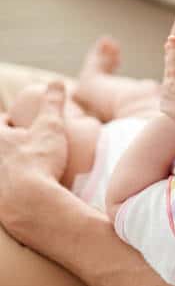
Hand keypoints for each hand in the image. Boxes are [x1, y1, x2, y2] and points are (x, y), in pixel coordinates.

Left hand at [0, 82, 67, 229]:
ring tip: (23, 170)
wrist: (30, 203)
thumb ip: (53, 102)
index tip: (21, 126)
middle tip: (24, 148)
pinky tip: (21, 192)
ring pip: (1, 167)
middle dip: (10, 146)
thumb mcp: (51, 126)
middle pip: (0, 146)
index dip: (12, 122)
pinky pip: (3, 190)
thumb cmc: (38, 161)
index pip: (1, 122)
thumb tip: (57, 81)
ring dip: (8, 167)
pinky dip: (9, 188)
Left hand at [160, 36, 174, 129]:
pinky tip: (169, 49)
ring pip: (169, 64)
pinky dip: (168, 57)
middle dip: (173, 49)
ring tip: (169, 39)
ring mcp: (169, 82)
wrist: (170, 123)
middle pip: (174, 63)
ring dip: (169, 51)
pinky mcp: (166, 83)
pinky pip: (168, 67)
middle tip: (172, 37)